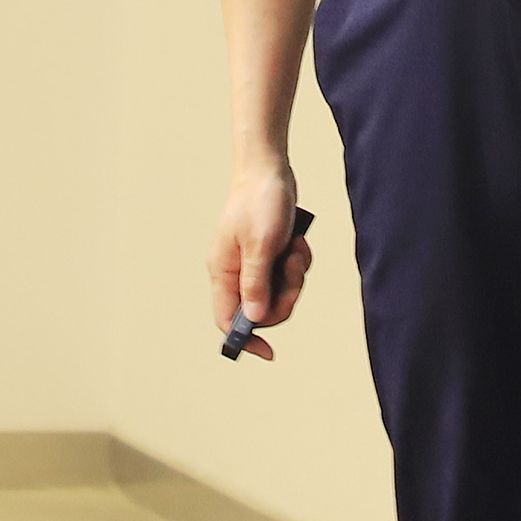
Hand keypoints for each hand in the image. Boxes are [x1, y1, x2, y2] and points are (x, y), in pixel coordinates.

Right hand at [209, 163, 313, 361]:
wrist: (270, 169)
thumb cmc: (260, 201)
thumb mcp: (261, 245)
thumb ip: (256, 283)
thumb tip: (254, 319)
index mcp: (223, 272)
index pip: (227, 320)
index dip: (246, 339)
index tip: (268, 351)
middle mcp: (235, 272)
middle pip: (261, 310)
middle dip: (284, 297)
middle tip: (292, 272)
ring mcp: (253, 264)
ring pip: (278, 293)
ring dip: (294, 277)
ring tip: (294, 250)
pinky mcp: (269, 255)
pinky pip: (287, 275)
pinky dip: (297, 262)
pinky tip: (297, 242)